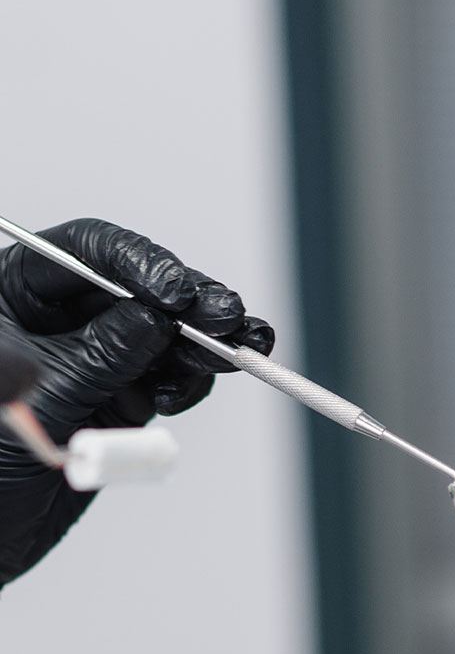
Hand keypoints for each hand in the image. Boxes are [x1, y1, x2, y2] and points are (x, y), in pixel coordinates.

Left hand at [0, 218, 273, 584]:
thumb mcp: (38, 399)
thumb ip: (99, 356)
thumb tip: (155, 321)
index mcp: (15, 296)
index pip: (86, 253)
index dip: (139, 264)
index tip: (177, 293)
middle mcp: (57, 320)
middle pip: (136, 289)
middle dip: (189, 304)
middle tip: (229, 319)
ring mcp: (93, 358)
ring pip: (162, 333)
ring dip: (200, 344)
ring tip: (234, 353)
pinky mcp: (118, 397)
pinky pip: (166, 377)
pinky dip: (188, 381)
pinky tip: (185, 392)